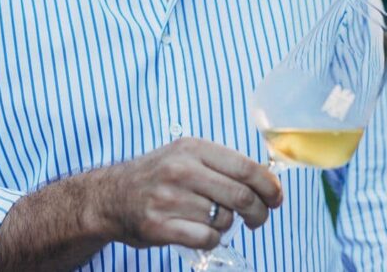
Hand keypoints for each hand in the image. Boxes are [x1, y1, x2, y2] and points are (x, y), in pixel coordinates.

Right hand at [92, 137, 282, 250]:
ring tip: (212, 220)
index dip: (269, 186)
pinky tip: (200, 232)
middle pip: (241, 195)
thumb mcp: (184, 154)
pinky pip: (206, 237)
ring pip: (224, 219)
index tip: (277, 198)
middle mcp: (181, 170)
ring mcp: (169, 198)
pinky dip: (211, 239)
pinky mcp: (159, 225)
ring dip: (227, 225)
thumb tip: (266, 180)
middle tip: (258, 219)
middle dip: (258, 212)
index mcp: (192, 148)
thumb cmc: (156, 176)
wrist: (109, 196)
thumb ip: (220, 163)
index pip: (246, 167)